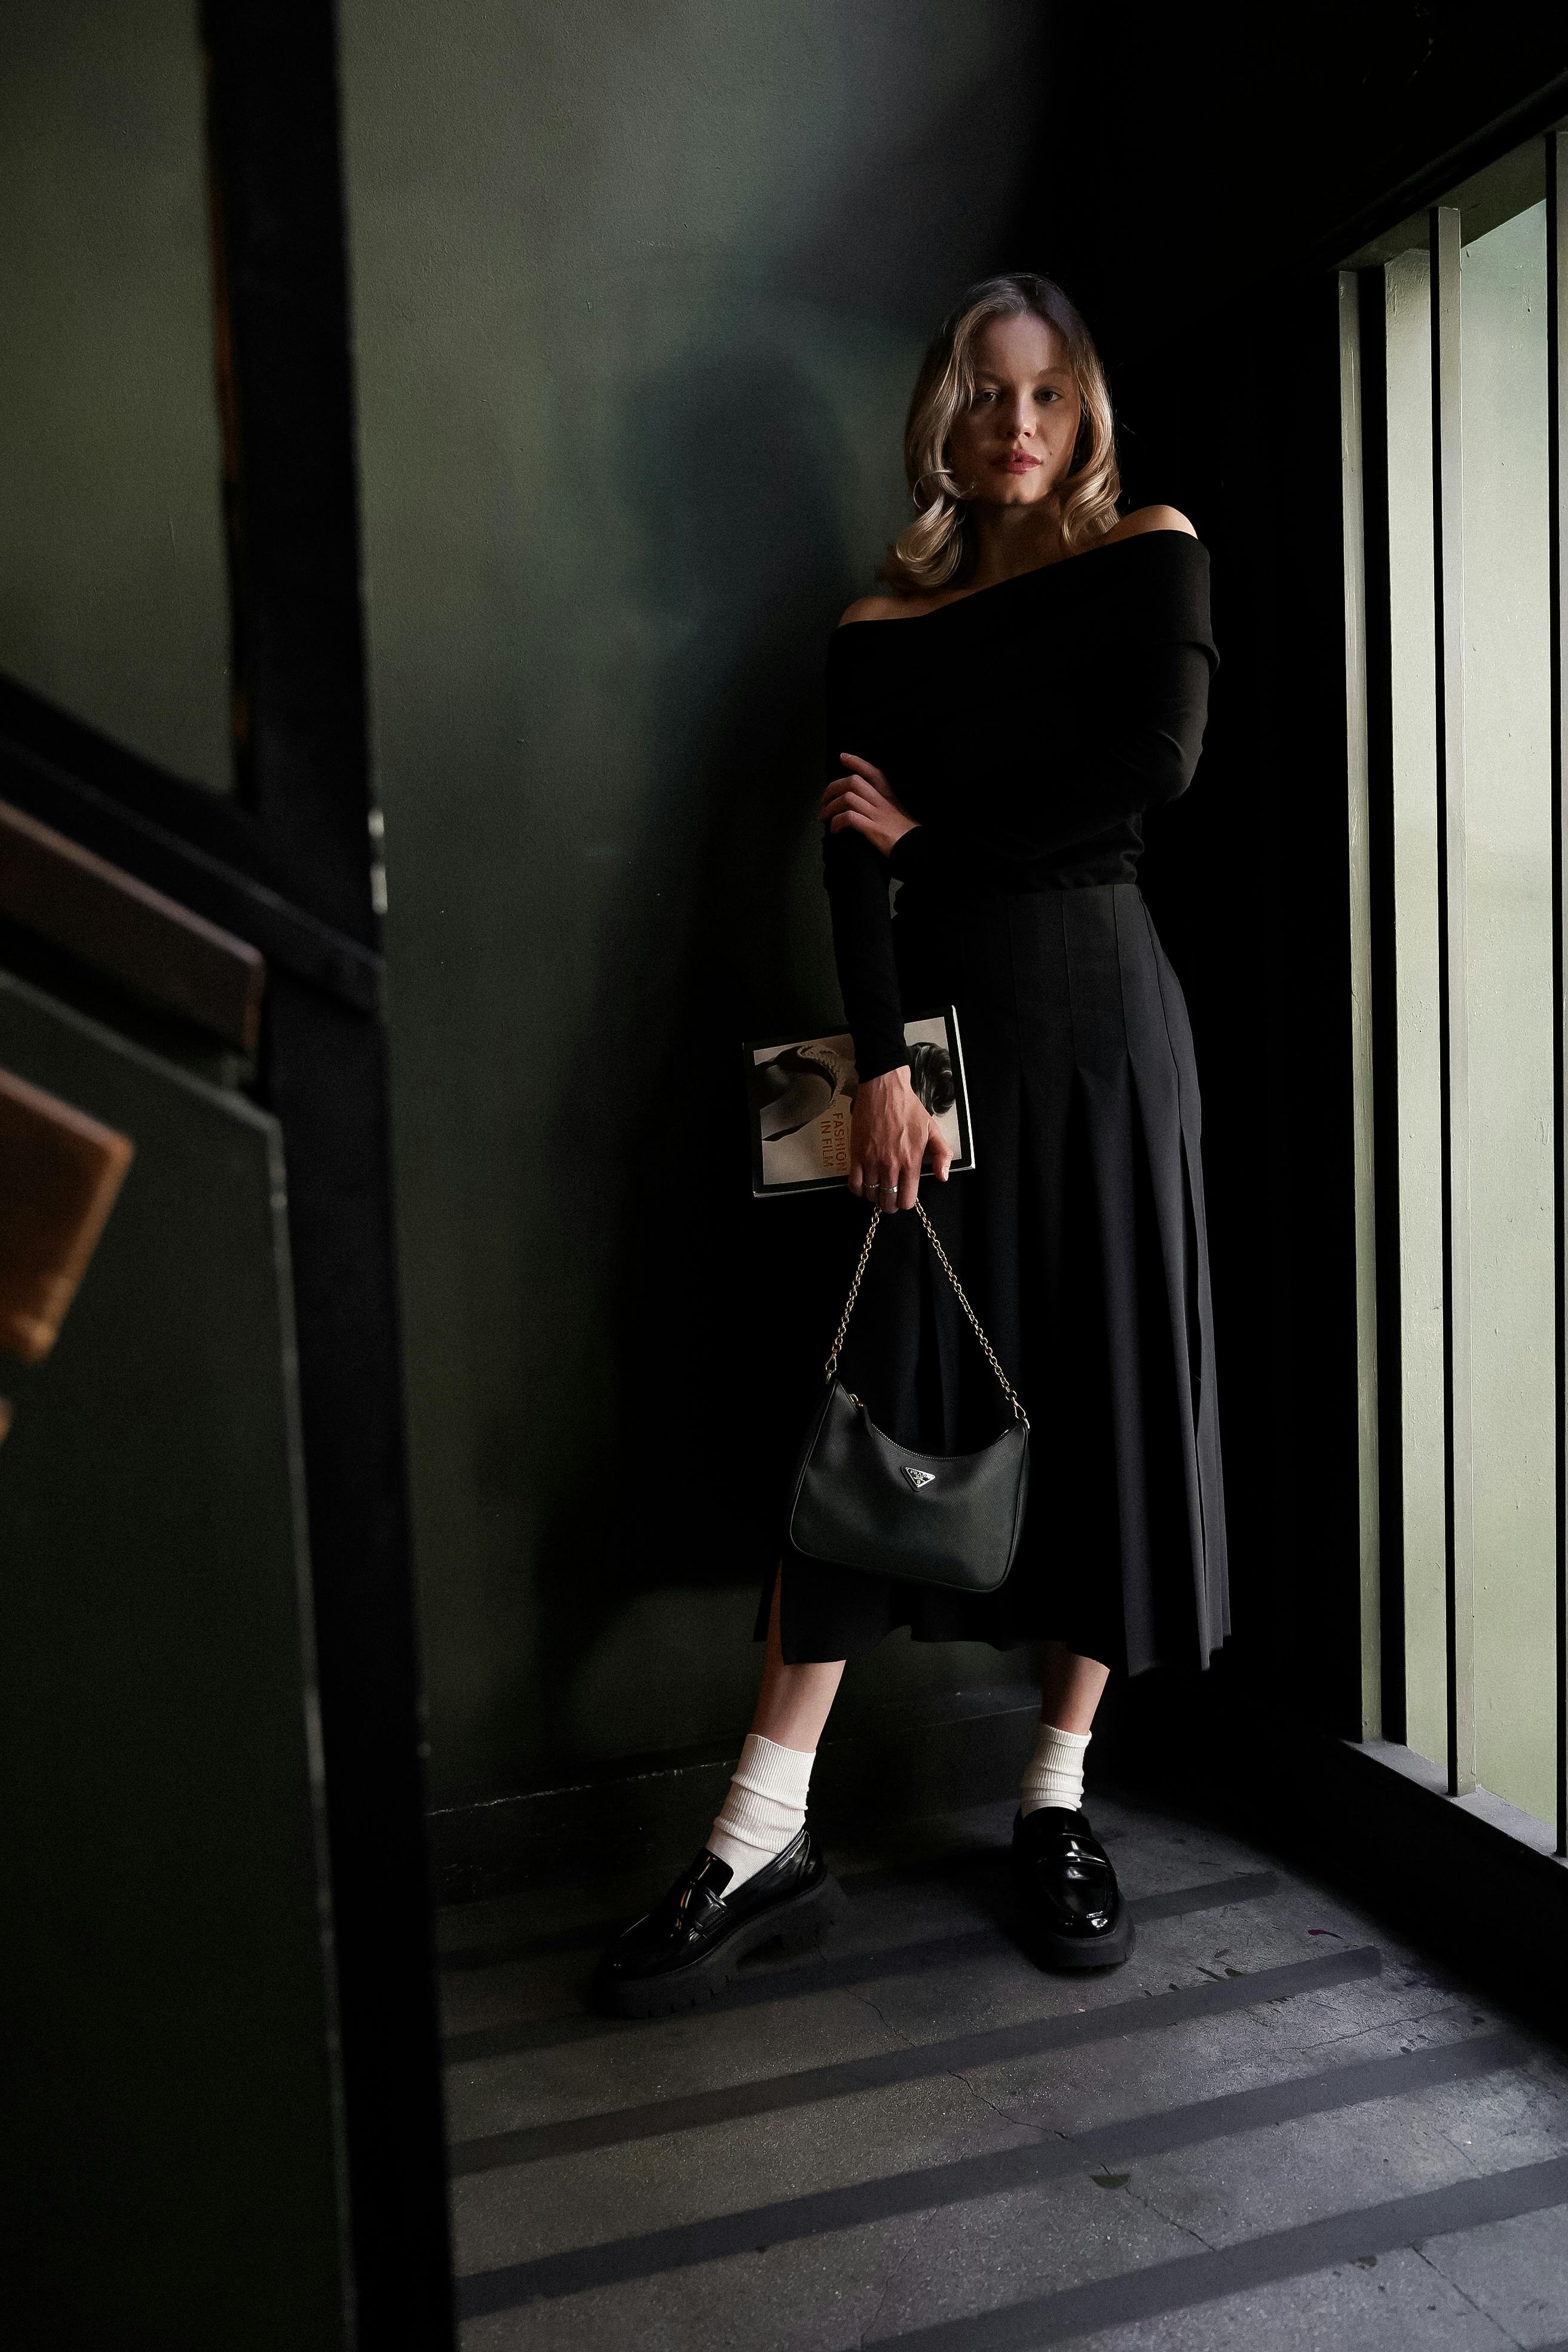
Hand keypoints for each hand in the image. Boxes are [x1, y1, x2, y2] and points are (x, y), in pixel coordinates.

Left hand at [821, 753, 918, 859]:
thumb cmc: (904, 833)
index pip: (872, 772)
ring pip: (847, 798)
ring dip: (830, 807)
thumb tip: (858, 801)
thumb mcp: (896, 811)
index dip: (856, 762)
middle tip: (824, 800)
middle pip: (853, 782)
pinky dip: (836, 822)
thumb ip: (880, 804)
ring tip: (825, 817)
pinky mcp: (873, 829)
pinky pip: (849, 818)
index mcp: (888, 795)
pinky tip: (834, 830)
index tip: (843, 757)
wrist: (915, 848)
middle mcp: (882, 801)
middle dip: (833, 788)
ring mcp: (877, 814)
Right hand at [848, 1067, 952, 1212]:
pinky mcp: (857, 1154)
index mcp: (911, 1161)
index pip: (907, 1199)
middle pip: (888, 1201)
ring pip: (870, 1194)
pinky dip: (858, 1189)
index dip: (905, 1203)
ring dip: (874, 1195)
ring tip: (877, 1188)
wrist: (884, 1090)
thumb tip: (942, 1177)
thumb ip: (942, 1155)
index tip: (904, 1197)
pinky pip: (854, 1183)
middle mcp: (891, 1165)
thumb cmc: (908, 1108)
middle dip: (890, 1203)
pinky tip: (863, 1184)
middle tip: (889, 1197)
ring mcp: (872, 1160)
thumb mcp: (933, 1129)